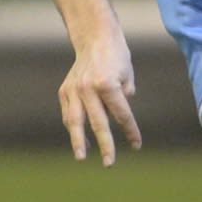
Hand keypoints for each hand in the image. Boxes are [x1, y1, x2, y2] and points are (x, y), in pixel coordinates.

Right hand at [57, 32, 145, 164]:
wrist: (94, 37)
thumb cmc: (116, 57)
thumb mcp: (128, 76)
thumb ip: (123, 98)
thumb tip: (116, 118)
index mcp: (108, 84)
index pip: (121, 115)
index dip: (130, 131)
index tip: (136, 145)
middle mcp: (88, 88)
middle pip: (98, 123)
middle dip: (105, 145)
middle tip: (109, 163)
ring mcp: (74, 89)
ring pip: (75, 121)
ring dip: (78, 141)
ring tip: (82, 157)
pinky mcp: (64, 90)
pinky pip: (68, 113)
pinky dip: (73, 127)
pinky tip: (81, 140)